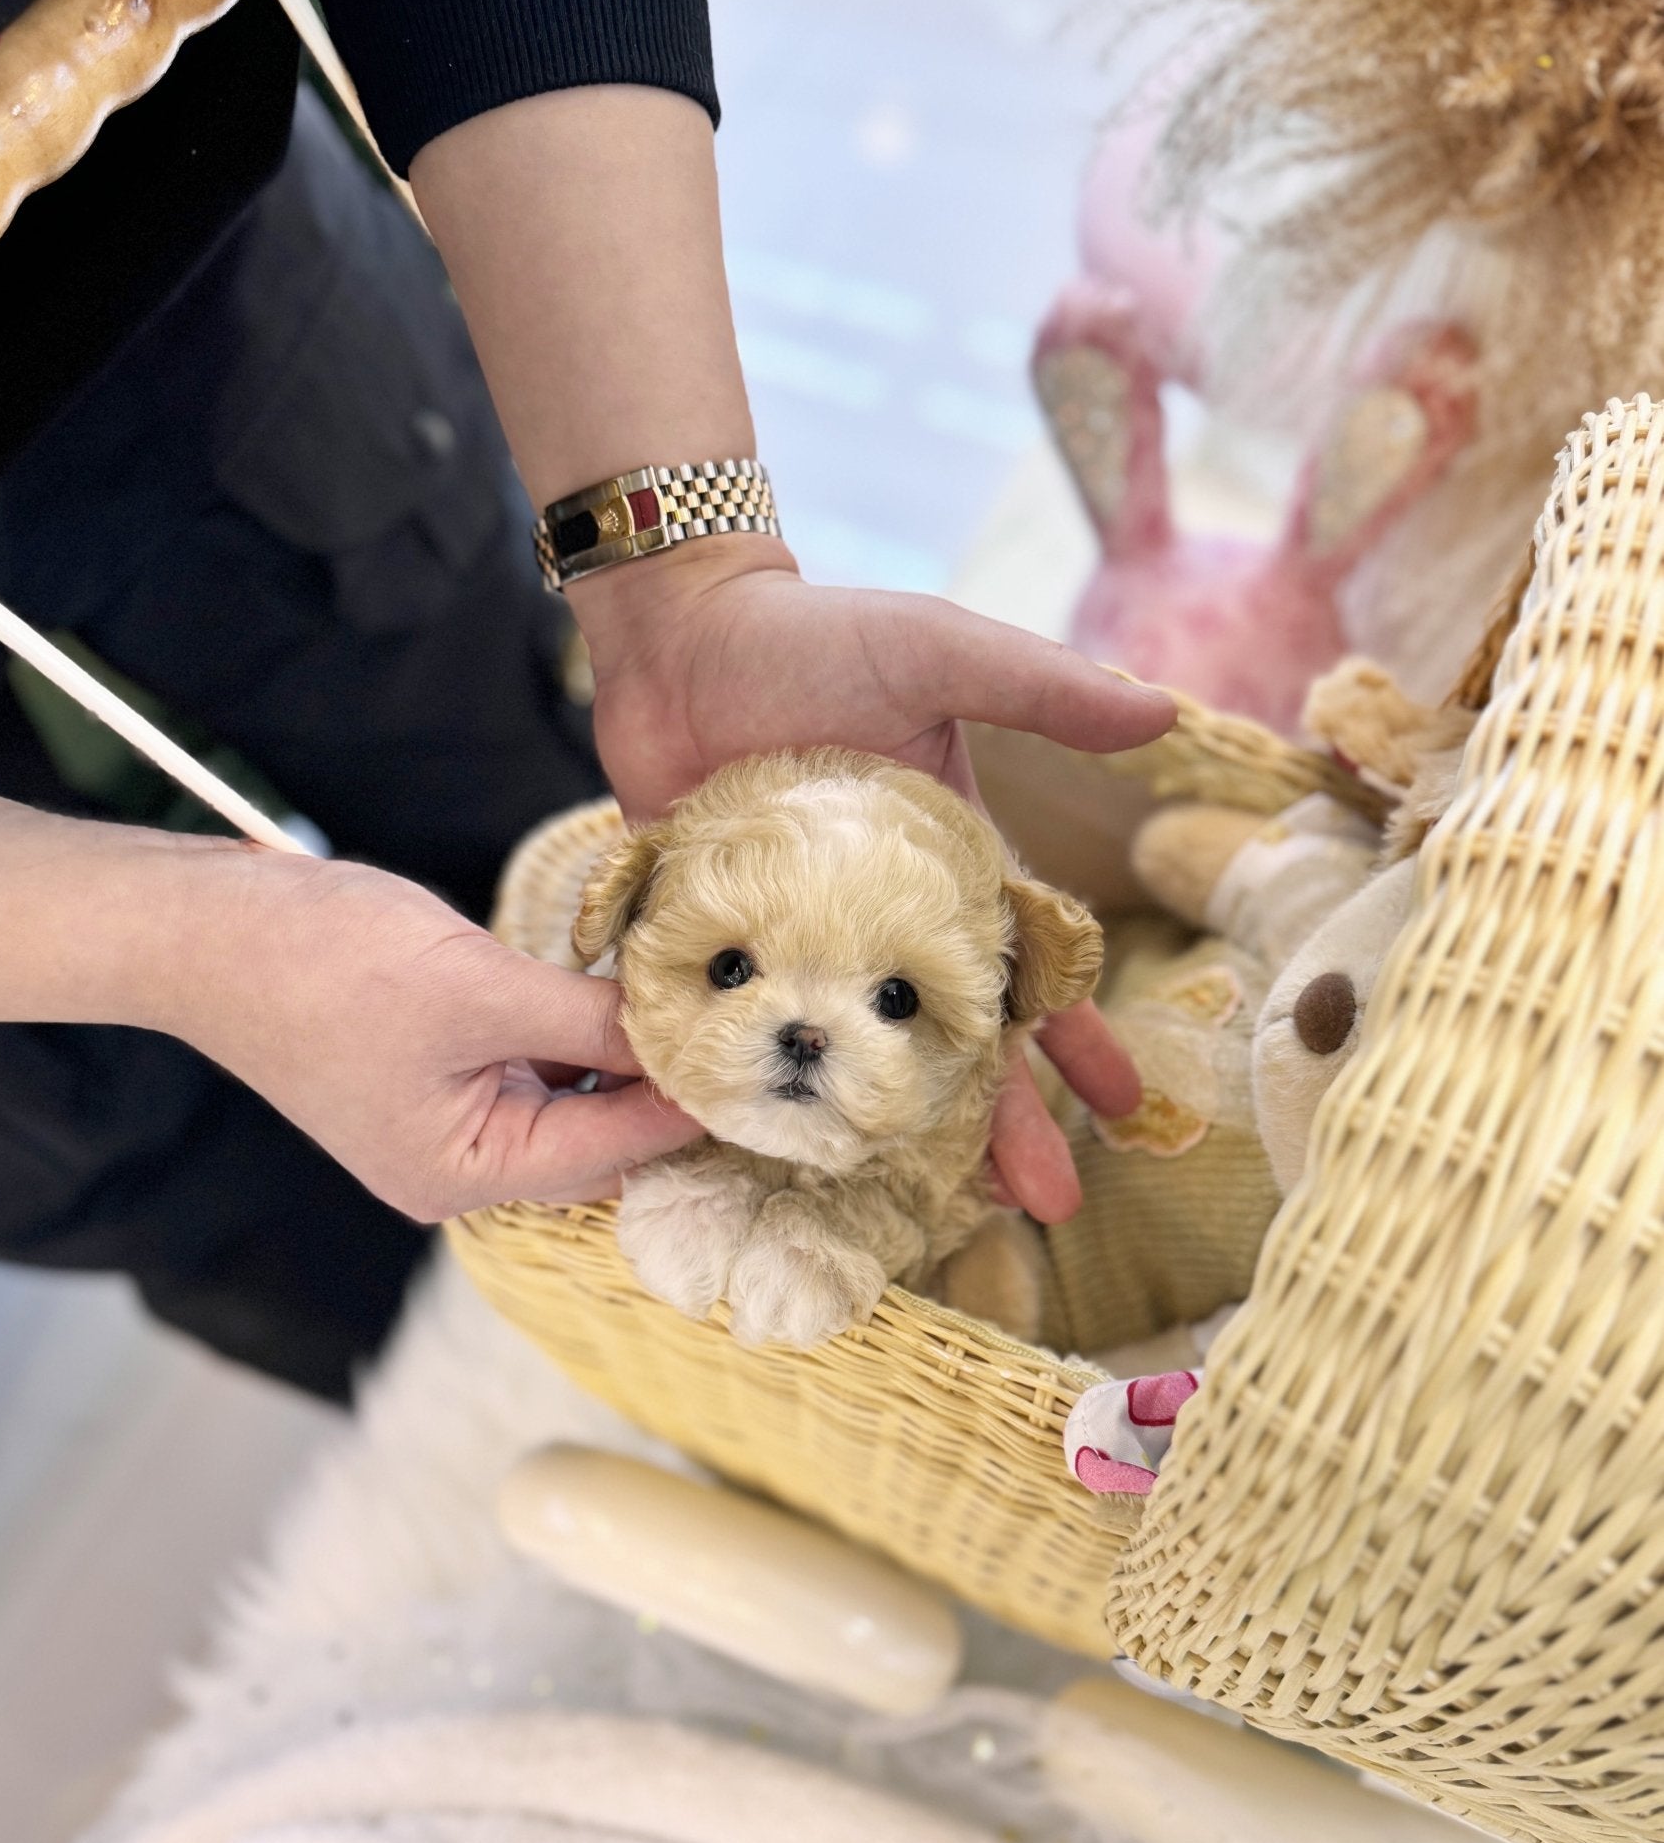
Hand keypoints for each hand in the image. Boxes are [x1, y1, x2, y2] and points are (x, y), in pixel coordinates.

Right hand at [168, 849, 700, 1222]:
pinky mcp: (439, 1078)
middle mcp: (459, 1170)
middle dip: (670, 1091)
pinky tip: (629, 1000)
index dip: (695, 1105)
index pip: (615, 1149)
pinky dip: (581, 1041)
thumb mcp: (479, 987)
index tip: (768, 1065)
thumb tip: (685, 1030)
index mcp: (463, 1174)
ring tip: (704, 1012)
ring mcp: (446, 1126)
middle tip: (753, 1037)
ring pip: (573, 1105)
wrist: (206, 928)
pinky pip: (536, 1073)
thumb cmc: (323, 964)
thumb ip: (588, 1020)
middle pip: (601, 1143)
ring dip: (628, 1061)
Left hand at [575, 542, 1173, 1220]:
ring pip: (848, 1060)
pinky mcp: (715, 949)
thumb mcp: (937, 655)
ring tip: (915, 1211)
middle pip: (943, 1043)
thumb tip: (1164, 712)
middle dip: (997, 1124)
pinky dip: (756, 1096)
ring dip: (882, 1132)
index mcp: (942, 872)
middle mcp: (874, 924)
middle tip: (1046, 1207)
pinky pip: (742, 1035)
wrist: (679, 631)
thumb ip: (1040, 688)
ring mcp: (794, 946)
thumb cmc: (814, 638)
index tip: (1123, 1110)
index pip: (1022, 972)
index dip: (1074, 1039)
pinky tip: (773, 1159)